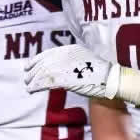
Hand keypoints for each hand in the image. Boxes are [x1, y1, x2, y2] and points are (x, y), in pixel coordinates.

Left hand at [25, 43, 139, 105]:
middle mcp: (66, 56)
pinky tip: (32, 89)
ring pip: (43, 72)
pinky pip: (47, 81)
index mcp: (72, 50)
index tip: (30, 65)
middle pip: (44, 62)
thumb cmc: (104, 74)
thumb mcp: (88, 62)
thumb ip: (76, 62)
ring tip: (28, 85)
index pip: (50, 53)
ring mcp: (66, 67)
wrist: (113, 80)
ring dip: (33, 79)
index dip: (38, 59)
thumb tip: (67, 67)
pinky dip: (37, 85)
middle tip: (27, 77)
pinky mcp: (66, 78)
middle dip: (33, 70)